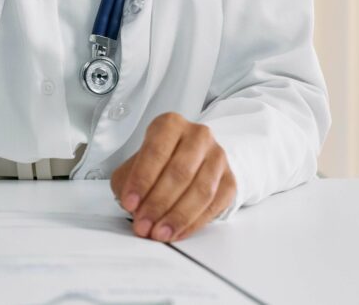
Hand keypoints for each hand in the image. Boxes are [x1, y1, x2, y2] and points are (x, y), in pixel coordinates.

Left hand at [110, 112, 235, 241]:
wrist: (188, 160)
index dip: (141, 180)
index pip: (156, 151)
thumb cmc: (156, 162)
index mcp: (170, 125)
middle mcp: (198, 135)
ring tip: (158, 233)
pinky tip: (177, 232)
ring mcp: (218, 157)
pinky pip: (215, 205)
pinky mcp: (230, 180)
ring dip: (177, 217)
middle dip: (158, 203)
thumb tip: (134, 207)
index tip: (129, 203)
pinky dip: (194, 223)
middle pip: (180, 172)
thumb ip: (128, 182)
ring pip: (201, 190)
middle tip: (143, 225)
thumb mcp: (133, 165)